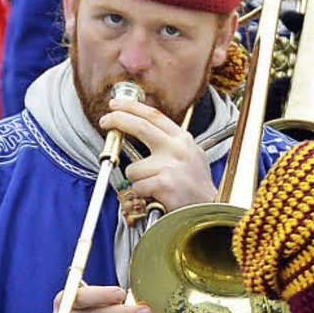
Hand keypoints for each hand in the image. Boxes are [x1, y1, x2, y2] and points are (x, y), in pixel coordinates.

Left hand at [99, 99, 216, 211]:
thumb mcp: (190, 154)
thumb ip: (169, 141)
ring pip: (133, 168)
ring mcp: (171, 166)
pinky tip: (157, 195)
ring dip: (137, 179)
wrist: (208, 208)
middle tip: (105, 121)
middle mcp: (177, 148)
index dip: (132, 107)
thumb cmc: (195, 185)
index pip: (154, 115)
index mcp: (182, 139)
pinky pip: (137, 186)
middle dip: (118, 120)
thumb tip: (140, 127)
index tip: (116, 104)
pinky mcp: (164, 184)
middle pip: (140, 127)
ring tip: (154, 186)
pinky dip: (142, 193)